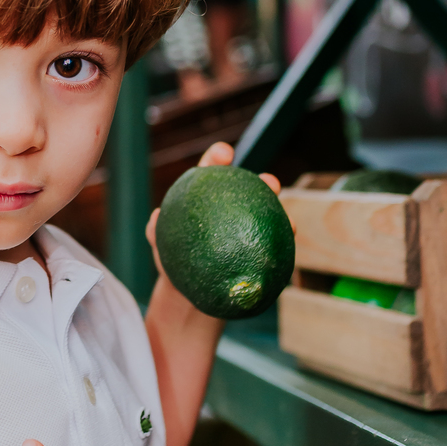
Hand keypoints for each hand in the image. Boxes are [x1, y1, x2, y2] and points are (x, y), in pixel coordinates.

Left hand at [145, 141, 283, 285]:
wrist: (187, 292)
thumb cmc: (173, 260)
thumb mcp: (161, 245)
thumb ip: (155, 231)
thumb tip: (155, 218)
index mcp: (207, 196)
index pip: (212, 170)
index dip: (219, 156)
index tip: (225, 154)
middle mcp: (233, 208)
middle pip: (251, 190)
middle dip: (264, 182)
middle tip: (269, 183)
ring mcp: (249, 230)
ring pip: (269, 217)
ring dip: (281, 214)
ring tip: (291, 224)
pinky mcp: (259, 252)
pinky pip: (273, 245)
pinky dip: (283, 243)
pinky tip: (289, 244)